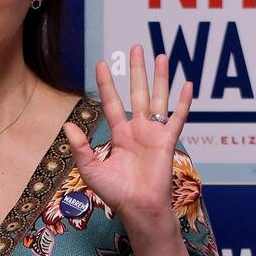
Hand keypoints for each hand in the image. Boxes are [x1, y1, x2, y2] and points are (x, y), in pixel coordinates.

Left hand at [64, 49, 192, 233]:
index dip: (107, 84)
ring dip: (160, 77)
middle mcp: (137, 130)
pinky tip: (187, 85)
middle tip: (135, 48)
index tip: (102, 64)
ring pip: (157, 98)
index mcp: (120, 135)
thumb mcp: (91, 170)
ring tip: (161, 55)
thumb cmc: (116, 193)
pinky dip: (183, 102)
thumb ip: (80, 148)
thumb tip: (68, 125)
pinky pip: (178, 118)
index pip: (111, 103)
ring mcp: (154, 134)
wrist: (137, 208)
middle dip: (136, 70)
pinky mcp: (168, 141)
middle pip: (137, 93)